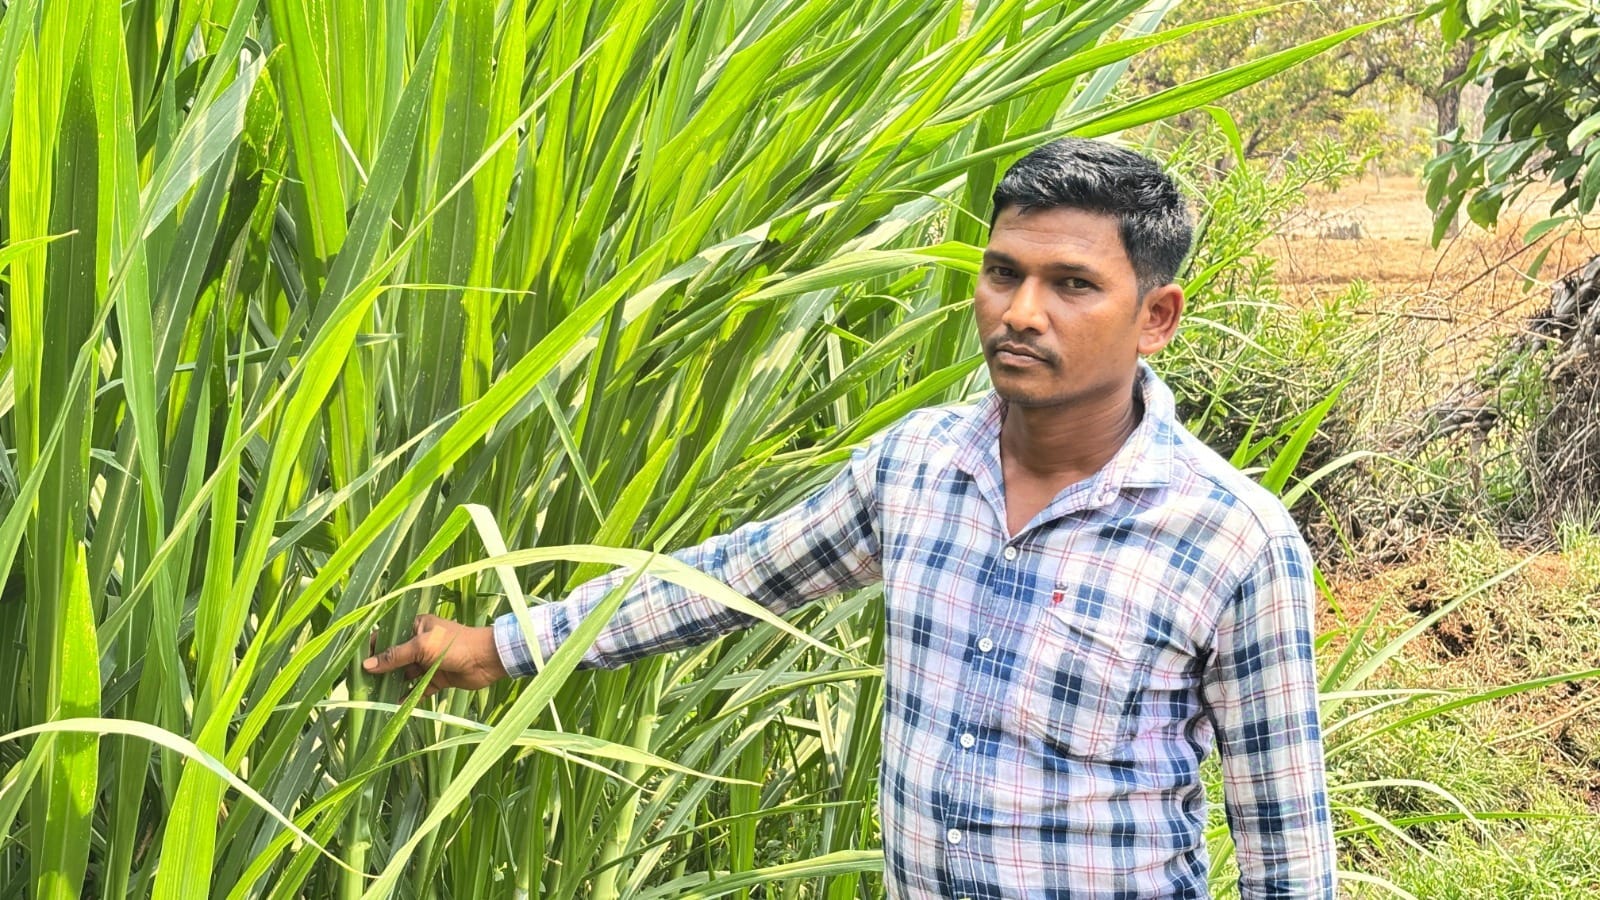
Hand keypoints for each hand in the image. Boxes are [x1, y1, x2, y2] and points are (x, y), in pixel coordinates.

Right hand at [362, 614, 509, 696]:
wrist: (487, 659)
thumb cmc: (455, 644)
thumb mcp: (422, 646)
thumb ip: (395, 656)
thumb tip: (368, 665)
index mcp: (416, 626)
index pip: (388, 635)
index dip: (373, 648)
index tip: (357, 662)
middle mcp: (420, 643)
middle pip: (394, 658)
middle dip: (380, 670)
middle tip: (361, 684)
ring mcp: (428, 662)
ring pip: (404, 674)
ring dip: (391, 685)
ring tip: (373, 697)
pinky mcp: (436, 679)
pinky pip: (417, 689)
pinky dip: (407, 696)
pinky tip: (393, 705)